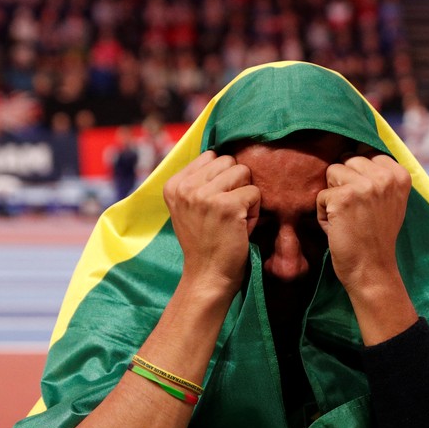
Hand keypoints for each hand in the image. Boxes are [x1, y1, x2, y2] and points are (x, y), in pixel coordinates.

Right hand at [163, 151, 260, 295]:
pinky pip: (255, 193)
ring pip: (243, 172)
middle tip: (227, 214)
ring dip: (246, 197)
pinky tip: (241, 228)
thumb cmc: (204, 242)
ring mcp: (204, 196)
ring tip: (234, 219)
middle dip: (235, 185)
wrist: (207, 276)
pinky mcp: (226, 206)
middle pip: (229, 161)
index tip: (213, 206)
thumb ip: (198, 181)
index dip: (221, 179)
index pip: (211, 157)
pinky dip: (255, 212)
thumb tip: (221, 151)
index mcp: (173, 184)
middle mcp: (185, 187)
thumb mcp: (189, 207)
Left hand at [316, 151, 411, 295]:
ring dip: (332, 197)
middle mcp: (385, 176)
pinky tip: (339, 228)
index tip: (366, 203)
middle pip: (348, 160)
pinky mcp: (344, 197)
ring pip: (332, 172)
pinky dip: (323, 214)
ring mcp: (366, 185)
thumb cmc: (375, 237)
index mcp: (400, 174)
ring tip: (347, 219)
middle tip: (356, 213)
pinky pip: (321, 195)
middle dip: (344, 185)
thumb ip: (379, 175)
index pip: (366, 153)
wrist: (372, 270)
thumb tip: (356, 145)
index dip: (358, 177)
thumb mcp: (389, 200)